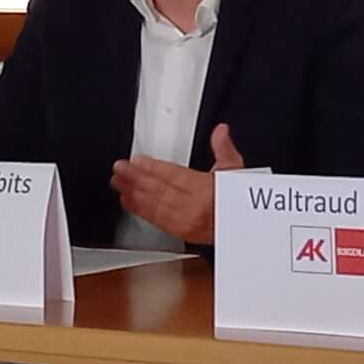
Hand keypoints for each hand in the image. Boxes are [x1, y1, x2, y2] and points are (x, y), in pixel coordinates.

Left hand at [110, 125, 244, 245]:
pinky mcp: (181, 232)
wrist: (244, 229)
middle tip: (119, 169)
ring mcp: (186, 222)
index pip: (175, 176)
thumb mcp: (236, 171)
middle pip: (160, 190)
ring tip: (118, 182)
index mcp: (207, 190)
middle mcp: (194, 208)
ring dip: (133, 193)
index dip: (153, 168)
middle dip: (136, 178)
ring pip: (155, 205)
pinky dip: (140, 209)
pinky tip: (129, 201)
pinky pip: (156, 219)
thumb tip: (221, 131)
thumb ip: (224, 149)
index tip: (137, 160)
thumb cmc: (238, 201)